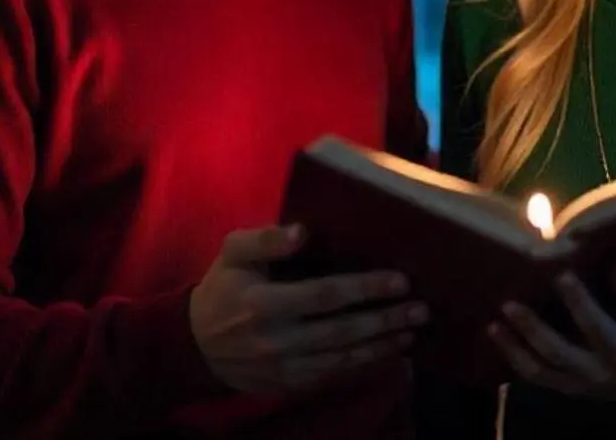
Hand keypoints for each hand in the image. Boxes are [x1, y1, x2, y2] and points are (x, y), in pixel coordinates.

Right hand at [191, 224, 426, 393]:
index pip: (325, 295)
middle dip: (384, 320)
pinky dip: (364, 365)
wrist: (195, 344)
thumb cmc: (222, 288)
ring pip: (343, 359)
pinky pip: (334, 375)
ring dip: (382, 346)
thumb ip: (265, 240)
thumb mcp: (232, 253)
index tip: (400, 280)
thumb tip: (303, 230)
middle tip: (420, 309)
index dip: (365, 289)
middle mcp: (276, 340)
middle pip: (342, 332)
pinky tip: (388, 353)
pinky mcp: (288, 385)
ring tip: (412, 332)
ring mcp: (283, 368)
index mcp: (263, 303)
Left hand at [488, 256, 615, 409]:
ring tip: (493, 325)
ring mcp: (581, 383)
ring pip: (542, 370)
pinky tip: (499, 339)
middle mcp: (599, 370)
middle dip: (532, 329)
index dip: (579, 302)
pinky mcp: (570, 388)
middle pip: (559, 352)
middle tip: (509, 305)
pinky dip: (516, 360)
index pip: (597, 326)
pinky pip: (538, 377)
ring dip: (515, 348)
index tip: (561, 274)